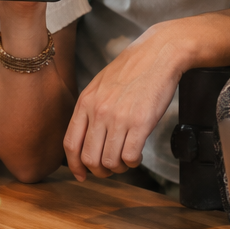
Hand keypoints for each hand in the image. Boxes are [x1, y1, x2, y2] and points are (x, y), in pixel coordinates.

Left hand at [62, 8, 229, 178]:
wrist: (159, 54)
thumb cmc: (133, 69)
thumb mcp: (101, 85)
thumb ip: (91, 108)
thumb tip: (86, 136)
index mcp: (86, 102)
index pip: (70, 144)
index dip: (75, 165)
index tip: (81, 175)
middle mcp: (99, 112)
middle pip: (89, 158)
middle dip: (99, 171)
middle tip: (110, 169)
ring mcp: (119, 118)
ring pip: (110, 162)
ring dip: (119, 167)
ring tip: (126, 159)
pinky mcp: (140, 123)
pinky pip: (130, 157)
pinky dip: (133, 162)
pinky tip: (137, 153)